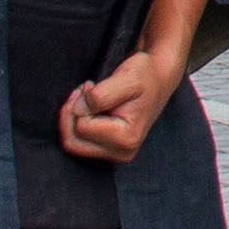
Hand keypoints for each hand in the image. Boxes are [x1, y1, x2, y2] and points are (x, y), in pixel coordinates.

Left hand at [59, 31, 190, 162]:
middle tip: (84, 91)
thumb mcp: (127, 78)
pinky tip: (89, 109)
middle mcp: (122, 152)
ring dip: (72, 119)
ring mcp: (116, 154)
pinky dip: (77, 124)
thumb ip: (100, 96)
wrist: (157, 77)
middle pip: (73, 141)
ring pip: (73, 143)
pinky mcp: (110, 150)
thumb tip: (77, 111)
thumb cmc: (144, 75)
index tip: (91, 84)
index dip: (79, 103)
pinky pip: (79, 143)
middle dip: (71, 114)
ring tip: (88, 98)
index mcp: (127, 138)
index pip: (81, 127)